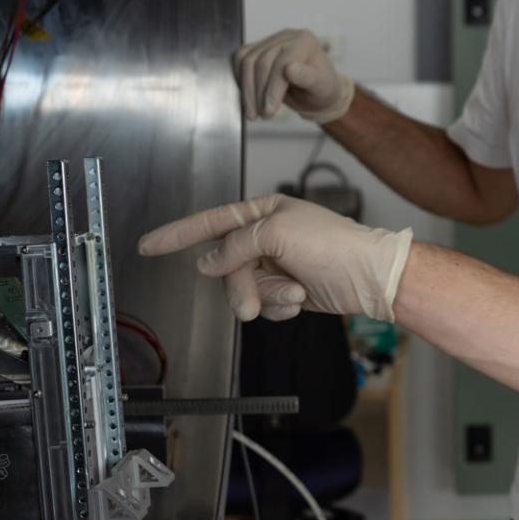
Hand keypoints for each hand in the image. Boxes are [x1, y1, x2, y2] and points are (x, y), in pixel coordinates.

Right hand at [136, 194, 411, 322]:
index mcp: (262, 212)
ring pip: (244, 289)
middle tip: (252, 304)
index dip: (177, 234)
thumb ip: (236, 245)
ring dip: (268, 297)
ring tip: (296, 293)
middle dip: (241, 287)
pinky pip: (264, 304)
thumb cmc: (334, 246)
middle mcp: (265, 237)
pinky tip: (300, 300)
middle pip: (226, 267)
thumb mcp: (278, 233)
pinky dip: (280, 307)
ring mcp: (275, 264)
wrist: (370, 277)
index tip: (148, 244)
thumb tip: (208, 262)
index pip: (209, 222)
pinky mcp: (286, 289)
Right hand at [234, 28, 354, 122]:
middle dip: (259, 92)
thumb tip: (290, 68)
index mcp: (305, 41)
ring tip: (253, 111)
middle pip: (262, 61)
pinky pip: (240, 59)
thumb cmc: (321, 89)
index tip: (269, 110)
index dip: (273, 87)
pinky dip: (241, 80)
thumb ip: (307, 77)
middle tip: (262, 114)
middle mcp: (286, 36)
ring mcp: (270, 41)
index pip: (282, 61)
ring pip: (247, 60)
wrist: (315, 92)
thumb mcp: (321, 87)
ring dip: (247, 89)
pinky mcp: (257, 48)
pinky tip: (248, 96)